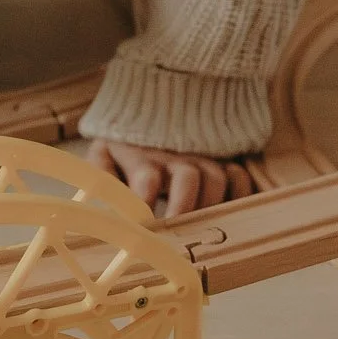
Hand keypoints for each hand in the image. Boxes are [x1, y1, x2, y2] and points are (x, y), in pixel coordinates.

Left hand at [85, 136, 256, 219]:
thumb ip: (100, 178)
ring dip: (211, 206)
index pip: (146, 179)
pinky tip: (230, 217)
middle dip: (184, 207)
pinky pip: (239, 177)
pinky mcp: (222, 159)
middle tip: (178, 233)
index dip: (146, 204)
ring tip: (202, 231)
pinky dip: (240, 196)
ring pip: (217, 178)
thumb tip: (97, 209)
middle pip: (188, 178)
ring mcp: (202, 156)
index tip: (142, 229)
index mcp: (143, 156)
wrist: (151, 105)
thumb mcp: (104, 154)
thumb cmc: (126, 142)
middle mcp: (176, 155)